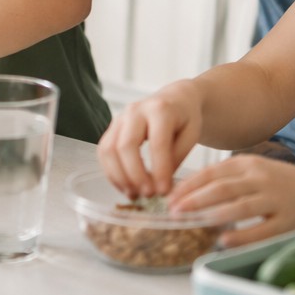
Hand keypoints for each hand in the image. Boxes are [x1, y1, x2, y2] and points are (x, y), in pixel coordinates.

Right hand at [96, 80, 202, 198]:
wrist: (174, 99)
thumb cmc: (185, 118)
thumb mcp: (191, 135)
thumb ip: (176, 157)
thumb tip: (160, 185)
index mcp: (160, 109)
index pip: (156, 143)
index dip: (159, 170)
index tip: (164, 191)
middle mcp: (135, 111)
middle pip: (126, 146)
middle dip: (135, 175)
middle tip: (148, 195)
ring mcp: (119, 118)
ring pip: (109, 150)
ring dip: (120, 177)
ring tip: (135, 194)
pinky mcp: (111, 129)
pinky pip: (103, 153)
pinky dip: (112, 173)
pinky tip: (126, 186)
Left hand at [168, 155, 294, 247]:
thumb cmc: (280, 184)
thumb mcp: (253, 172)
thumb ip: (226, 179)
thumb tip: (187, 193)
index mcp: (249, 164)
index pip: (213, 173)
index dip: (189, 185)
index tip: (169, 197)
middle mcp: (262, 179)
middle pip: (222, 188)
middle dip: (194, 200)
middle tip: (174, 211)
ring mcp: (276, 200)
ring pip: (240, 207)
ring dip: (213, 215)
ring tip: (191, 223)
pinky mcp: (287, 222)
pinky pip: (261, 230)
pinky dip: (241, 235)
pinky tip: (223, 240)